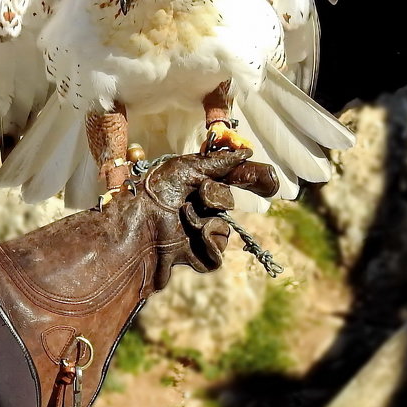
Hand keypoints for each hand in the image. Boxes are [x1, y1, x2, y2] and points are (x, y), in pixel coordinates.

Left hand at [142, 150, 277, 286]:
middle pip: (227, 202)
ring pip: (224, 228)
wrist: (136, 226)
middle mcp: (194, 207)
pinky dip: (208, 243)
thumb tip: (246, 152)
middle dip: (216, 196)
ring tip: (184, 216)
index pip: (228, 181)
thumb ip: (218, 163)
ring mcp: (194, 232)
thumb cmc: (155, 193)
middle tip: (200, 195)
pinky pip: (217, 252)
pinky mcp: (193, 255)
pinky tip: (193, 236)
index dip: (250, 179)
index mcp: (191, 185)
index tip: (270, 182)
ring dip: (206, 220)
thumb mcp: (186, 169)